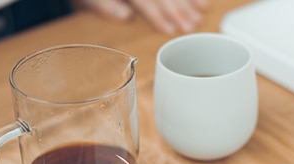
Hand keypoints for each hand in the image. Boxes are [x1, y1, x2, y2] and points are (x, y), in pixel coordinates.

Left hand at [76, 0, 207, 33]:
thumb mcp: (90, 1)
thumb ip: (105, 8)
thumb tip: (126, 17)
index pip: (144, 0)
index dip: (157, 15)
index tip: (169, 31)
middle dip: (178, 10)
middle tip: (190, 27)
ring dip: (188, 3)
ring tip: (199, 18)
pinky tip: (203, 4)